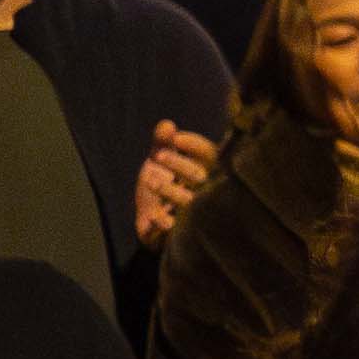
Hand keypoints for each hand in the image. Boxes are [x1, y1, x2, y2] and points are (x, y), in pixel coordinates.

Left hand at [130, 119, 217, 244]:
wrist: (153, 220)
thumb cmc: (163, 182)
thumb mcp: (160, 158)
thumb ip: (161, 141)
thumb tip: (166, 125)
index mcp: (205, 171)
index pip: (209, 155)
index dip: (195, 146)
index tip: (176, 138)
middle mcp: (205, 193)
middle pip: (200, 176)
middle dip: (179, 165)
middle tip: (159, 155)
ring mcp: (194, 214)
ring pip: (189, 202)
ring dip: (169, 190)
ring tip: (149, 179)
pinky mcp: (178, 233)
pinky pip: (175, 229)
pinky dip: (162, 221)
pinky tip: (152, 214)